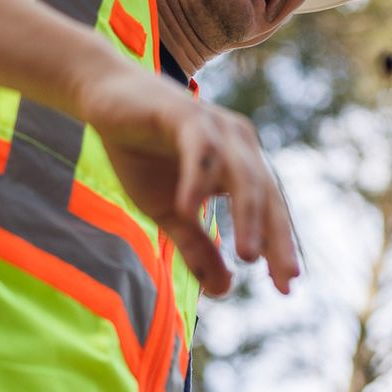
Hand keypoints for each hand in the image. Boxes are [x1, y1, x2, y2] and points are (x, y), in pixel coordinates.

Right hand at [69, 61, 298, 295]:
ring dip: (247, 216)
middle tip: (283, 279)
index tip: (286, 289)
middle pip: (266, 195)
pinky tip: (192, 210)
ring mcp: (215, 127)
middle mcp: (238, 143)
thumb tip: (225, 291)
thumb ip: (197, 246)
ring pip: (241, 175)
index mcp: (242, 164)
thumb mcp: (170, 210)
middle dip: (277, 238)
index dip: (280, 247)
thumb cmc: (142, 154)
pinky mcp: (184, 114)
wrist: (105, 100)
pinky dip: (198, 181)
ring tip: (248, 256)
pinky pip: (200, 151)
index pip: (269, 210)